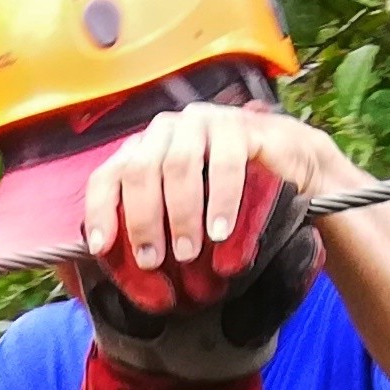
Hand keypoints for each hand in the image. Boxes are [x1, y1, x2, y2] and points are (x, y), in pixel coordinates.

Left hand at [84, 103, 358, 295]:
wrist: (288, 166)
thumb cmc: (227, 196)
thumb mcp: (184, 213)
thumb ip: (154, 230)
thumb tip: (115, 266)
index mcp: (144, 150)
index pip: (109, 175)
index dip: (101, 211)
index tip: (101, 249)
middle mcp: (167, 131)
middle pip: (140, 171)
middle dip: (143, 220)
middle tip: (154, 261)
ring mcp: (203, 123)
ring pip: (179, 165)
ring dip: (181, 215)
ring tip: (189, 253)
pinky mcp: (239, 127)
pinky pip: (225, 163)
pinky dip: (221, 201)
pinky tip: (221, 232)